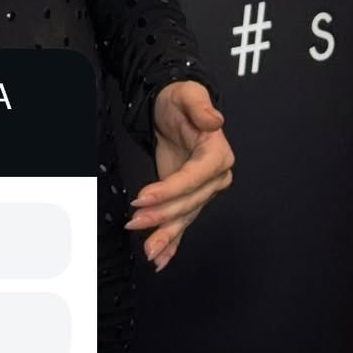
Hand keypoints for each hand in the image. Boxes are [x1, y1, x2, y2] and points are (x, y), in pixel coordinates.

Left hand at [124, 81, 232, 272]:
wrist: (173, 107)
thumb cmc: (180, 100)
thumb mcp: (189, 94)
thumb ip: (200, 106)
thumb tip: (214, 119)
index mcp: (217, 153)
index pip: (194, 178)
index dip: (170, 190)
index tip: (144, 196)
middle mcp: (214, 176)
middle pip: (189, 201)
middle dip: (162, 214)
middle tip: (135, 221)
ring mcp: (202, 190)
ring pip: (185, 217)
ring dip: (166, 235)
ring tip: (149, 251)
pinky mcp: (188, 197)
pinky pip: (182, 222)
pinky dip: (173, 242)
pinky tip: (161, 258)